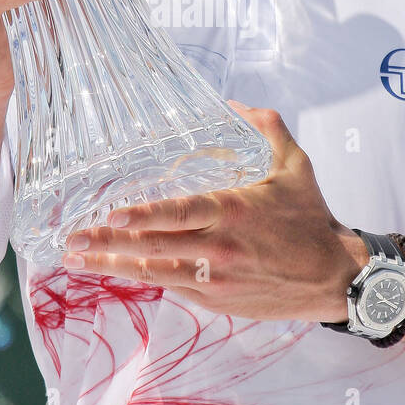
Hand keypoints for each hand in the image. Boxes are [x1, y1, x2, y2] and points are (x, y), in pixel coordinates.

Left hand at [62, 102, 360, 322]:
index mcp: (233, 211)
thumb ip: (266, 127)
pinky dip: (141, 277)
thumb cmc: (311, 219)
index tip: (110, 215)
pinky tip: (113, 271)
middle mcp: (218, 248)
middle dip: (107, 245)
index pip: (179, 214)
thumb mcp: (295, 165)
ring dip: (111, 267)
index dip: (143, 217)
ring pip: (153, 273)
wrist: (334, 277)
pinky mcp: (215, 301)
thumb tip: (234, 103)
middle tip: (70, 240)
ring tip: (76, 259)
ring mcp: (214, 279)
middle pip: (153, 247)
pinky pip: (171, 286)